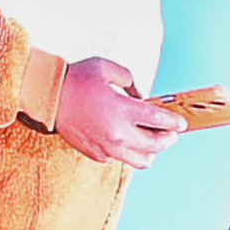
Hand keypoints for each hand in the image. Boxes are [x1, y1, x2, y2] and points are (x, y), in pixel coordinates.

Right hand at [51, 54, 192, 168]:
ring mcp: (108, 147)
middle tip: (171, 133)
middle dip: (168, 139)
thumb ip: (129, 80)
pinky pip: (121, 159)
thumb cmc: (76, 80)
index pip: (159, 121)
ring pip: (142, 161)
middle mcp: (118, 133)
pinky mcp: (98, 155)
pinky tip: (126, 140)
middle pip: (156, 145)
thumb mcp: (106, 68)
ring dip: (151, 152)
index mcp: (122, 110)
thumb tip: (139, 95)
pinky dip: (129, 151)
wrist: (48, 98)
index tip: (182, 123)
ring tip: (152, 142)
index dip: (175, 123)